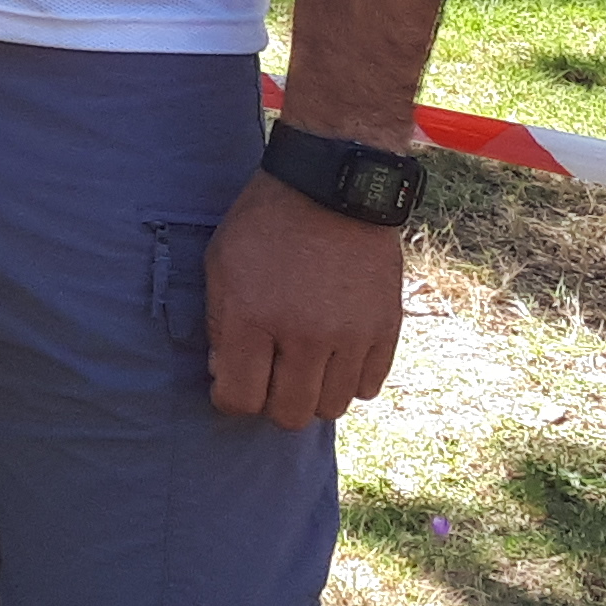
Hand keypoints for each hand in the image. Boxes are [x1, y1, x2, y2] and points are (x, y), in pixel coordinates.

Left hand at [207, 167, 406, 425]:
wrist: (331, 190)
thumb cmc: (264, 225)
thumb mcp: (220, 265)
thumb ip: (219, 325)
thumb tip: (223, 374)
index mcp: (253, 318)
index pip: (240, 399)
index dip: (229, 400)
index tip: (230, 386)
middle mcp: (304, 336)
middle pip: (289, 414)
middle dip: (271, 403)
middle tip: (268, 378)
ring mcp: (350, 337)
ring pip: (332, 408)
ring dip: (313, 395)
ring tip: (302, 366)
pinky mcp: (386, 331)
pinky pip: (368, 388)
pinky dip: (349, 380)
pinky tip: (334, 356)